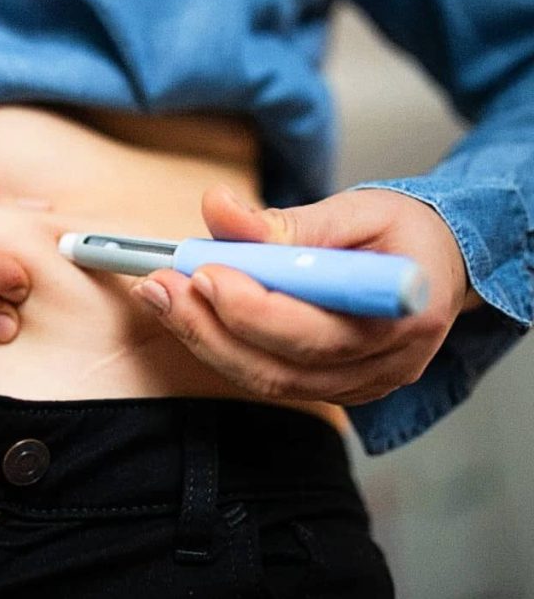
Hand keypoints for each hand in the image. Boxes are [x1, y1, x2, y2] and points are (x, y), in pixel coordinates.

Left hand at [129, 184, 478, 405]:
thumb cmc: (403, 233)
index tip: (202, 272)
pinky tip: (189, 313)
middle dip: (208, 326)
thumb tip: (216, 209)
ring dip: (203, 338)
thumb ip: (285, 220)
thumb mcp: (356, 209)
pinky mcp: (333, 389)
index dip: (253, 309)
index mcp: (405, 313)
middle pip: (282, 367)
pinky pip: (268, 378)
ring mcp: (359, 386)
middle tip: (160, 285)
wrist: (438, 266)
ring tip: (160, 295)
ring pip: (267, 381)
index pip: (317, 330)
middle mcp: (386, 364)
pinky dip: (221, 347)